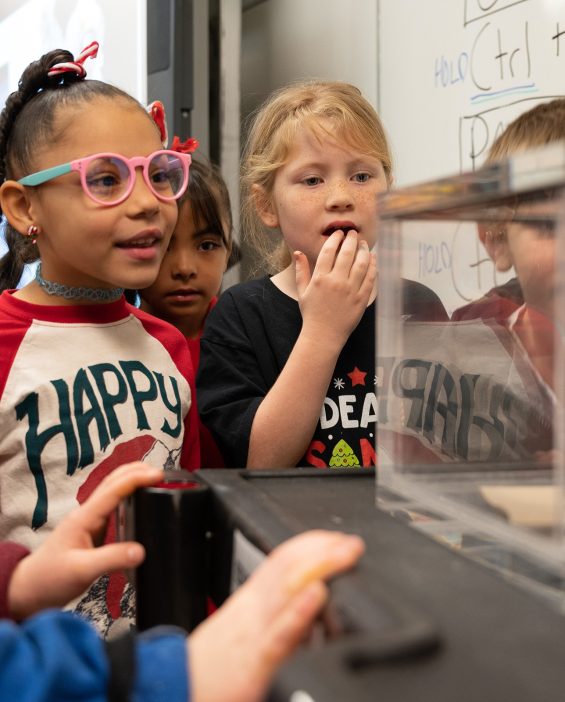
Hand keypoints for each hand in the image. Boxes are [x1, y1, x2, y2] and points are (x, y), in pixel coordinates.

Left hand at [7, 462, 163, 619]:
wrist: (30, 590)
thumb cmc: (50, 579)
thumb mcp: (82, 570)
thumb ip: (111, 559)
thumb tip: (141, 551)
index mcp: (84, 518)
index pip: (114, 489)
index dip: (137, 479)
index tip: (159, 475)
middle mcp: (87, 514)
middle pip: (113, 481)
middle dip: (137, 471)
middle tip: (162, 473)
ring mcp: (90, 521)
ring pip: (113, 490)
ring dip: (133, 480)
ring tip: (155, 481)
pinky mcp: (93, 530)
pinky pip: (114, 506)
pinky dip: (129, 496)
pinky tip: (139, 503)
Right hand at [189, 530, 364, 701]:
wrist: (172, 687)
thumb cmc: (207, 668)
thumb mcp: (240, 633)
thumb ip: (271, 617)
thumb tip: (306, 605)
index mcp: (250, 602)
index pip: (281, 561)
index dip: (310, 544)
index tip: (336, 537)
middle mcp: (252, 609)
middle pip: (288, 567)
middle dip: (321, 550)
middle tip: (349, 541)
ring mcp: (253, 631)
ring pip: (286, 589)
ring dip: (319, 568)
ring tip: (343, 554)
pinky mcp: (253, 662)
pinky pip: (279, 633)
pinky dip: (298, 610)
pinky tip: (317, 595)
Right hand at [295, 230, 376, 346]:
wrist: (323, 335)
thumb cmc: (312, 313)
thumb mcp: (302, 291)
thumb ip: (301, 270)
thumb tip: (297, 252)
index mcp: (320, 278)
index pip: (329, 251)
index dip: (335, 238)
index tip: (338, 233)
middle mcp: (336, 282)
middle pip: (346, 253)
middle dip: (350, 239)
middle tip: (352, 233)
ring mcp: (350, 290)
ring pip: (361, 263)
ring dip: (364, 250)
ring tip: (363, 244)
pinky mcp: (361, 299)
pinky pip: (370, 278)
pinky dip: (373, 266)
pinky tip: (372, 259)